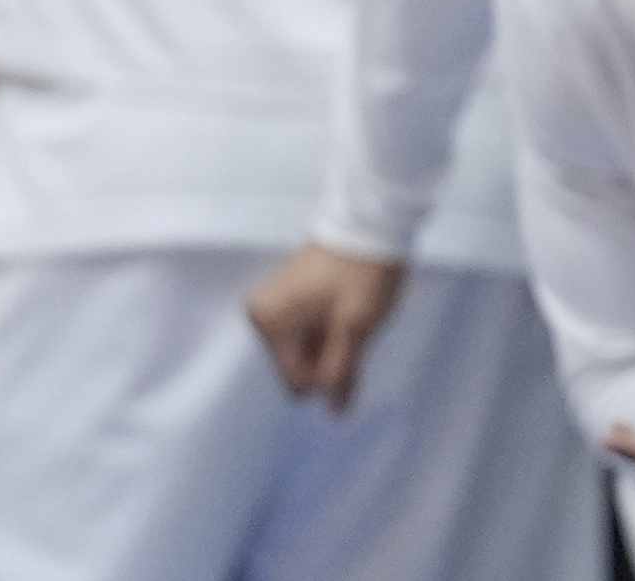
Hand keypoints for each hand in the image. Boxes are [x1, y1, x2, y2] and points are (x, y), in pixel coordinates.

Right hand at [247, 242, 409, 414]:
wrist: (372, 220)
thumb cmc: (363, 273)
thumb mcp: (356, 327)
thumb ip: (341, 373)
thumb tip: (334, 414)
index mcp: (269, 324)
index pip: (296, 379)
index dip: (330, 375)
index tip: (356, 347)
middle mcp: (262, 313)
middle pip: (299, 362)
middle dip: (331, 354)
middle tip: (357, 324)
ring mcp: (274, 299)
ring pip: (307, 344)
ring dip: (333, 339)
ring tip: (355, 311)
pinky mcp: (289, 289)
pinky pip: (309, 323)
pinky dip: (330, 324)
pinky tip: (350, 305)